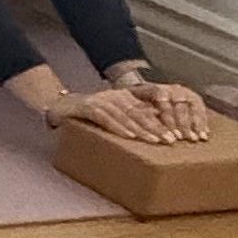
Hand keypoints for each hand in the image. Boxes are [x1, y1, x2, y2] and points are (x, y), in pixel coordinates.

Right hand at [63, 80, 208, 145]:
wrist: (58, 106)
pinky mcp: (87, 107)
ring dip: (142, 129)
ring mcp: (101, 100)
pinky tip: (130, 136)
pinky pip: (105, 118)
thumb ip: (132, 118)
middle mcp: (116, 96)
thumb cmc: (87, 114)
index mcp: (125, 97)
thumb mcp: (113, 114)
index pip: (148, 109)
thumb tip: (157, 128)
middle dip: (158, 127)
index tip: (179, 134)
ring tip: (156, 141)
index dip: (164, 121)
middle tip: (172, 140)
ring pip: (126, 115)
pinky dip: (118, 127)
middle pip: (141, 113)